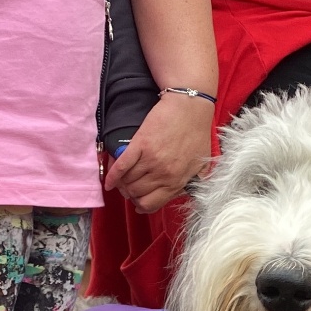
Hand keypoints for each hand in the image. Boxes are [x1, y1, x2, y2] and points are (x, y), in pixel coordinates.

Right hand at [105, 93, 212, 212]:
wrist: (190, 105)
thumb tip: (183, 192)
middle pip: (137, 194)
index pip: (153, 204)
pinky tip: (108, 182)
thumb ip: (195, 180)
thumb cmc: (197, 131)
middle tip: (128, 189)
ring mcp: (151, 160)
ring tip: (121, 182)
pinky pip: (121, 166)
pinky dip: (112, 176)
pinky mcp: (140, 145)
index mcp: (178, 181)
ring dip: (122, 185)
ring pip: (128, 182)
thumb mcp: (202, 162)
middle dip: (131, 194)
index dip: (142, 205)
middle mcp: (163, 174)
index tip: (138, 202)